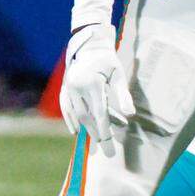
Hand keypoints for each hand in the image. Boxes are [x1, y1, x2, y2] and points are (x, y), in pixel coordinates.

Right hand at [60, 23, 135, 155]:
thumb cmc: (108, 61)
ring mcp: (68, 88)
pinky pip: (66, 108)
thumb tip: (130, 115)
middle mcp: (78, 87)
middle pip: (87, 117)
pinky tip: (75, 131)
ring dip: (85, 128)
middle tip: (105, 149)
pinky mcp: (64, 88)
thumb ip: (123, 95)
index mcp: (93, 84)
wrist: (90, 46)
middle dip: (96, 133)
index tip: (109, 146)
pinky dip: (70, 120)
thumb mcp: (119, 75)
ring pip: (76, 113)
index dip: (105, 131)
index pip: (100, 114)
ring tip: (95, 141)